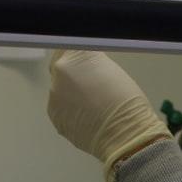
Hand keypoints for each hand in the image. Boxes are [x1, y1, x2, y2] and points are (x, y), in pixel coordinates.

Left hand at [46, 50, 171, 181]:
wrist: (126, 136)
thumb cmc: (127, 103)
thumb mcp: (112, 69)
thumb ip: (90, 61)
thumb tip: (82, 62)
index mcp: (75, 57)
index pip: (68, 45)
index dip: (77, 53)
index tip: (85, 60)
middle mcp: (59, 74)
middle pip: (60, 66)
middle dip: (72, 72)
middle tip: (92, 83)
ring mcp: (54, 96)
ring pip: (59, 88)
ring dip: (71, 92)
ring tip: (93, 104)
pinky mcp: (54, 116)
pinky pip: (60, 107)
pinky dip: (70, 109)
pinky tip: (87, 115)